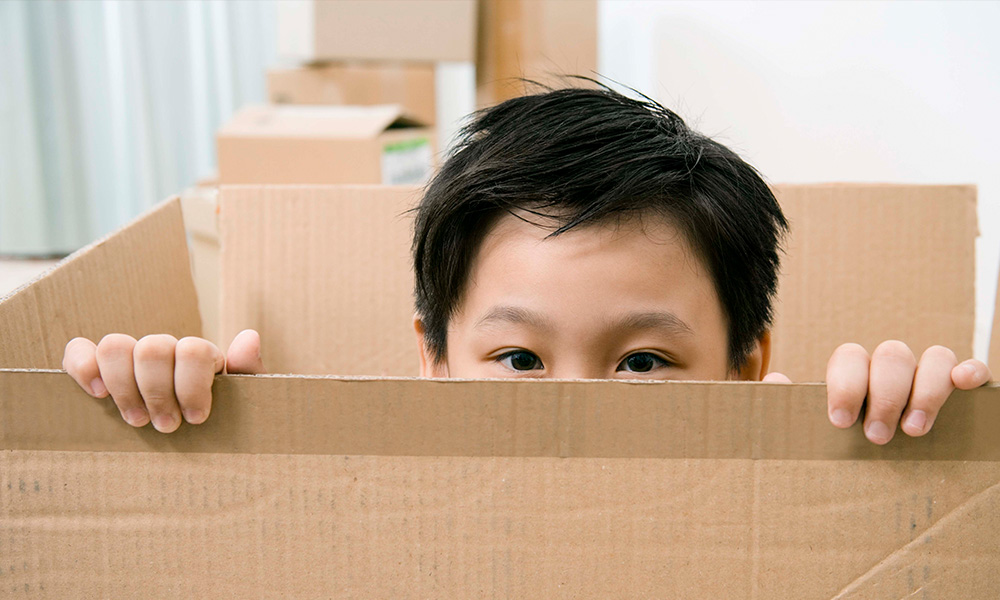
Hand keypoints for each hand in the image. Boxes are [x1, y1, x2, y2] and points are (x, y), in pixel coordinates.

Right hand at [62, 329, 265, 432]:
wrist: (202, 433)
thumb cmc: (222, 417)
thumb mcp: (244, 399)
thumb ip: (248, 370)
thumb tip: (248, 338)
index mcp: (199, 355)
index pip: (192, 350)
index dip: (191, 385)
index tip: (196, 418)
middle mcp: (164, 350)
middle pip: (153, 348)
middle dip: (157, 392)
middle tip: (166, 427)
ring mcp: (130, 357)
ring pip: (116, 346)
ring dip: (124, 387)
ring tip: (137, 421)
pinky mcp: (98, 368)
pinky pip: (79, 350)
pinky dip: (83, 366)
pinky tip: (97, 395)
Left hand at [765, 341, 991, 443]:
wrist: (884, 471)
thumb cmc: (842, 447)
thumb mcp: (811, 432)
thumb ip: (789, 408)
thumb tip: (774, 382)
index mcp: (853, 373)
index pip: (849, 357)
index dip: (846, 385)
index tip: (840, 422)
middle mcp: (889, 368)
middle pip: (891, 356)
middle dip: (885, 395)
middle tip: (877, 437)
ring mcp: (925, 375)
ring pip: (932, 357)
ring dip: (925, 392)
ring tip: (914, 431)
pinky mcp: (959, 388)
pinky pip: (967, 367)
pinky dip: (969, 370)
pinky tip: (965, 385)